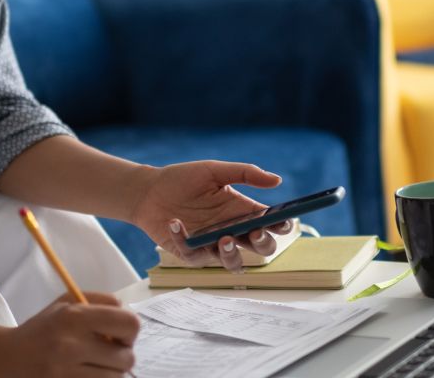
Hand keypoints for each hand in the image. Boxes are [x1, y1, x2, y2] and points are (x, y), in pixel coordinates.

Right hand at [0, 291, 138, 377]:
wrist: (7, 358)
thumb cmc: (43, 329)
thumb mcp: (65, 303)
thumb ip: (99, 300)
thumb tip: (124, 311)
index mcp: (74, 317)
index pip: (129, 324)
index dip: (130, 331)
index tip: (119, 335)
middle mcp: (71, 345)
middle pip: (127, 358)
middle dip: (122, 356)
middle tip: (107, 353)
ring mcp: (66, 373)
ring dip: (111, 373)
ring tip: (95, 366)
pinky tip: (87, 374)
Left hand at [129, 161, 296, 272]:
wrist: (149, 190)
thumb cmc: (183, 179)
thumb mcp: (214, 171)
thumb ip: (244, 173)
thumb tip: (277, 180)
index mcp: (242, 210)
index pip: (270, 223)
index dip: (281, 226)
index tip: (284, 222)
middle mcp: (231, 230)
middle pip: (259, 248)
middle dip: (263, 244)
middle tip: (256, 233)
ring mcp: (212, 245)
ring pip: (233, 263)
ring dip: (232, 255)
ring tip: (224, 238)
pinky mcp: (190, 253)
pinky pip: (194, 256)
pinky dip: (184, 240)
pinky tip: (176, 223)